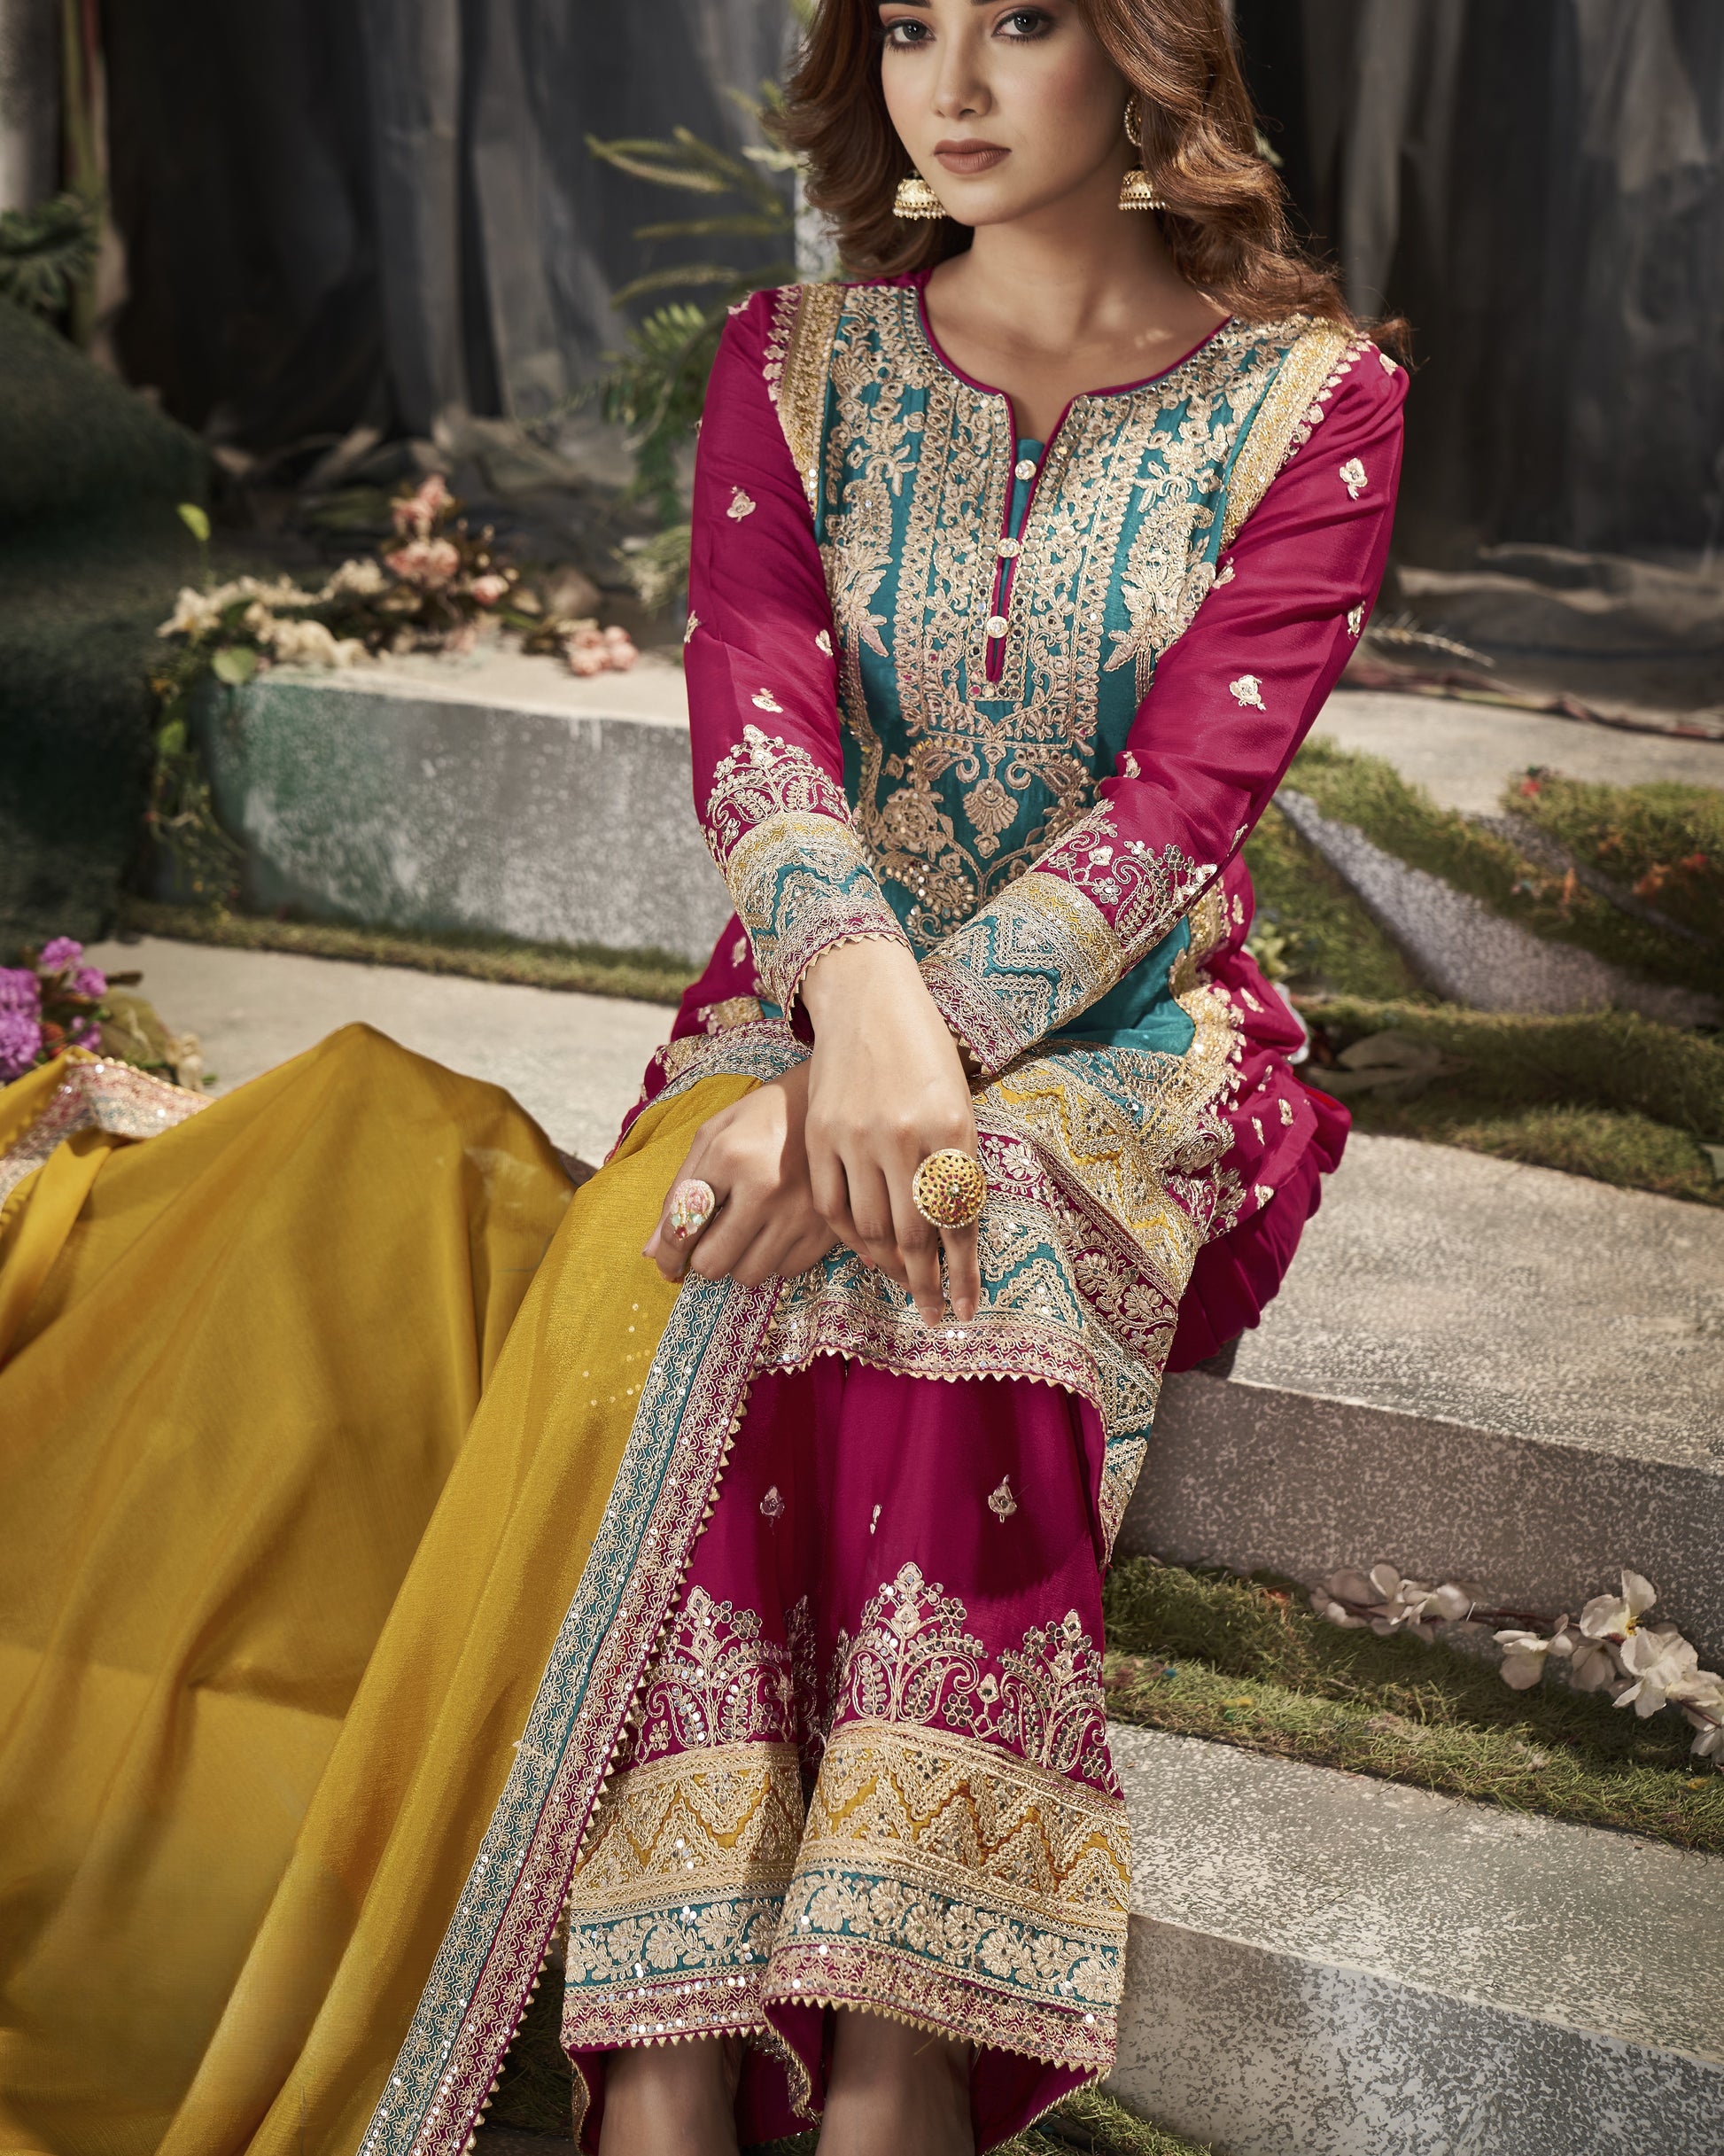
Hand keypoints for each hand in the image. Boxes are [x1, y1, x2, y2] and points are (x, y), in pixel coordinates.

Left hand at [643, 1060, 836, 1288]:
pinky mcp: (826, 1227)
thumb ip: (678, 1192)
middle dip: (704, 1258)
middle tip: (710, 1241)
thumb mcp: (711, 1138)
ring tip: (746, 1231)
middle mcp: (765, 1189)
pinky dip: (774, 1258)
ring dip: (740, 1260)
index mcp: (729, 1158)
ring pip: (750, 1275)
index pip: (684, 1228)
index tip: (668, 1264)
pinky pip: (785, 1271)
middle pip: (714, 1264)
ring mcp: (799, 1211)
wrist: (825, 1105)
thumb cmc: (760, 1119)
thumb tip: (653, 1252)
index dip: (669, 1255)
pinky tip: (776, 1230)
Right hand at [799, 939, 981, 1327]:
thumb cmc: (926, 1052)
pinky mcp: (822, 1135)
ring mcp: (858, 1137)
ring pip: (871, 1226)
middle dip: (926, 1282)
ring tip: (903, 1282)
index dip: (963, 1273)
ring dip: (889, 1264)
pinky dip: (850, 1235)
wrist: (870, 1000)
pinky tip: (866, 1249)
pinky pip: (832, 1205)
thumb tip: (952, 1234)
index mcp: (951, 1130)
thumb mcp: (958, 1105)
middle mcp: (905, 1137)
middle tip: (934, 1314)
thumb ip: (955, 1165)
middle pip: (914, 1234)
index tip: (965, 1310)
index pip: (958, 1221)